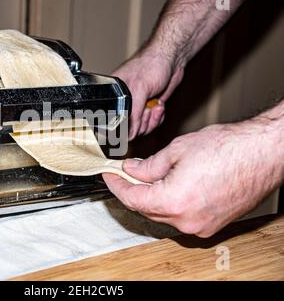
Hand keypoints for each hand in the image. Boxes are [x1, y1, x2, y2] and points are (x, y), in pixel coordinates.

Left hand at [103, 121, 282, 236]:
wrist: (264, 153)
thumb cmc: (228, 147)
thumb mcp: (177, 150)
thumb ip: (148, 166)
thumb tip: (132, 170)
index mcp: (174, 202)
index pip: (132, 199)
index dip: (116, 186)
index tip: (109, 176)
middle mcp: (187, 221)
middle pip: (146, 209)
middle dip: (133, 191)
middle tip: (125, 173)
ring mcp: (202, 226)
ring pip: (164, 215)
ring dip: (152, 197)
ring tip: (149, 176)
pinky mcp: (213, 224)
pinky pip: (182, 217)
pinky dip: (171, 203)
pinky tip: (171, 186)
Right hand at [112, 47, 183, 139]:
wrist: (172, 59)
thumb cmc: (151, 64)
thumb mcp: (140, 89)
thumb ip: (133, 114)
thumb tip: (129, 133)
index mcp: (113, 95)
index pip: (111, 121)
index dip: (122, 127)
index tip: (133, 124)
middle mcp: (123, 102)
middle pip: (127, 128)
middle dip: (141, 122)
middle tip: (147, 110)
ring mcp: (136, 106)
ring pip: (140, 128)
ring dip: (151, 120)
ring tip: (155, 106)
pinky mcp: (148, 108)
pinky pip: (150, 123)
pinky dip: (157, 118)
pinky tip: (159, 105)